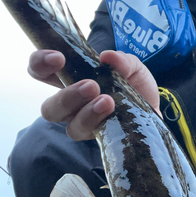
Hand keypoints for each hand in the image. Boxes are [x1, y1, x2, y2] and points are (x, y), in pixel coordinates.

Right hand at [31, 50, 159, 140]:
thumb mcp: (133, 68)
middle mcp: (72, 105)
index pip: (40, 72)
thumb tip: (107, 57)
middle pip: (49, 109)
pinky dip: (99, 121)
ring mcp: (84, 124)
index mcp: (71, 80)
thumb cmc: (135, 86)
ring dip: (85, 112)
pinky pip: (91, 135)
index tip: (58, 57)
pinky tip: (113, 111)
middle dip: (66, 96)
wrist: (155, 110)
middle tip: (90, 85)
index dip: (40, 64)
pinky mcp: (100, 139)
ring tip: (106, 100)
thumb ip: (123, 61)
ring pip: (69, 126)